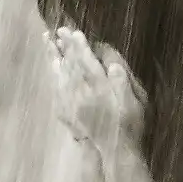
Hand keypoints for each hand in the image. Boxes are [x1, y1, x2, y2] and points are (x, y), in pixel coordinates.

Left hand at [43, 27, 147, 152]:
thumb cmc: (130, 125)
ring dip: (54, 57)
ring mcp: (72, 104)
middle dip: (64, 47)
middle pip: (70, 66)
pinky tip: (52, 66)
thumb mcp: (134, 103)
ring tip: (48, 42)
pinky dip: (54, 74)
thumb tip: (112, 64)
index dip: (79, 46)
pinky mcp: (67, 112)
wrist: (116, 151)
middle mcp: (82, 95)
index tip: (73, 32)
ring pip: (60, 75)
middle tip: (57, 30)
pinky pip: (57, 89)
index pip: (86, 63)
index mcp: (100, 89)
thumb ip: (122, 82)